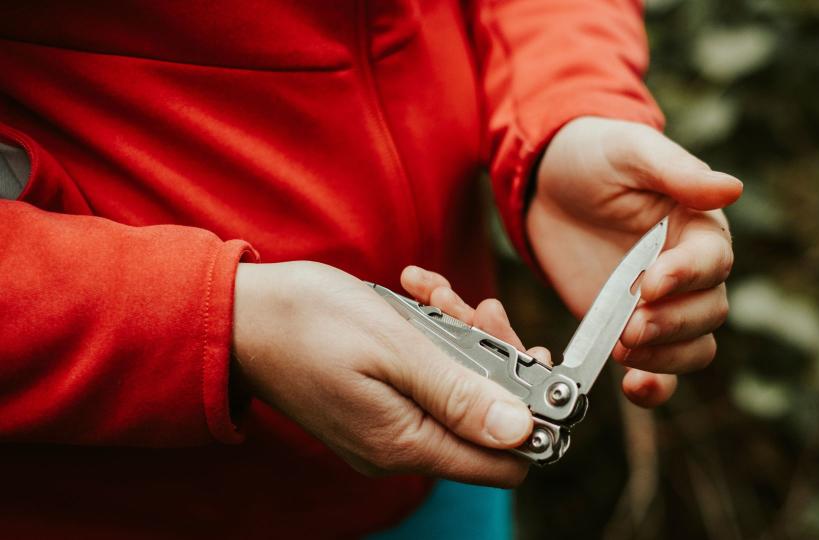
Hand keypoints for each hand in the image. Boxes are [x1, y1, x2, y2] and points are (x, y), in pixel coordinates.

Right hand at [232, 262, 540, 486]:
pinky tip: (416, 298)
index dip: (530, 411)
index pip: (505, 459)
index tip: (528, 355)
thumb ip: (460, 394)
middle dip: (494, 355)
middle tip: (475, 308)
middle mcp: (401, 448)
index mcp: (407, 443)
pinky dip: (433, 336)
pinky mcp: (378, 405)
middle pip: (487, 418)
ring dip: (461, 335)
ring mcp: (388, 428)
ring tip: (434, 294)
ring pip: (459, 388)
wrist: (237, 313)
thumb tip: (521, 431)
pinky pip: (428, 377)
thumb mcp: (394, 348)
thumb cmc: (306, 322)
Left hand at [529, 117, 742, 406]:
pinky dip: (655, 385)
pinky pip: (660, 370)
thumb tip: (733, 188)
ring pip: (693, 348)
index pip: (713, 263)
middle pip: (708, 314)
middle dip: (671, 323)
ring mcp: (661, 305)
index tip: (650, 282)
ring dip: (665, 356)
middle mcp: (690, 272)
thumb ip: (676, 172)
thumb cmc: (595, 156)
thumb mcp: (631, 152)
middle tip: (629, 323)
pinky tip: (633, 386)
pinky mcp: (630, 328)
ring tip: (624, 345)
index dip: (686, 277)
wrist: (546, 182)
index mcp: (700, 227)